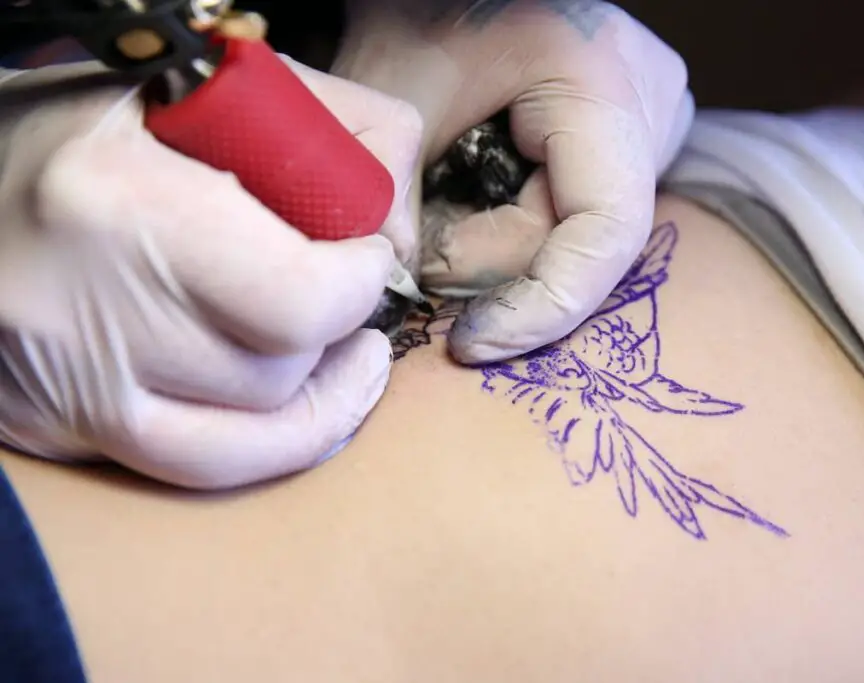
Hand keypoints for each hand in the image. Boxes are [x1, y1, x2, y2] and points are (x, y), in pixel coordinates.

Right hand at [0, 57, 421, 488]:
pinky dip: (273, 442)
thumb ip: (323, 125)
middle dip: (335, 327)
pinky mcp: (55, 428)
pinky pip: (198, 468)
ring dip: (307, 379)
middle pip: (278, 367)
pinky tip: (308, 402)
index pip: (298, 299)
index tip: (364, 254)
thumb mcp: (193, 82)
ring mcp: (61, 386)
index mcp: (114, 201)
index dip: (358, 282)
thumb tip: (395, 222)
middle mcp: (77, 310)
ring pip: (251, 424)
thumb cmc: (80, 124)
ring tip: (323, 334)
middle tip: (339, 285)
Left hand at [334, 0, 692, 362]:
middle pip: (579, 244)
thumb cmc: (425, 1)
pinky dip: (510, 226)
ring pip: (574, 238)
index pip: (605, 235)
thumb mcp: (393, 89)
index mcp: (607, 87)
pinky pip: (573, 214)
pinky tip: (467, 197)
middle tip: (416, 248)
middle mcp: (650, 109)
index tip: (468, 342)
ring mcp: (643, 124)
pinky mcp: (618, 138)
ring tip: (435, 205)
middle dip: (489, 267)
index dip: (540, 307)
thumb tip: (400, 283)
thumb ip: (393, 192)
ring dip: (494, 246)